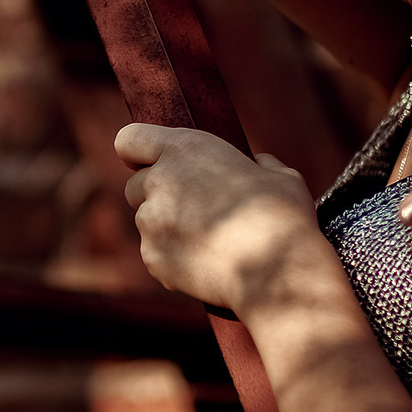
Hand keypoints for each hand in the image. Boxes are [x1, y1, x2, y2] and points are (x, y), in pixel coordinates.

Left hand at [115, 123, 321, 311]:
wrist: (277, 272)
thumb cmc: (282, 216)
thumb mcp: (279, 175)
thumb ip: (259, 165)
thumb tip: (259, 164)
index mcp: (185, 149)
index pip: (129, 139)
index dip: (138, 151)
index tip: (151, 162)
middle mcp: (159, 181)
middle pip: (135, 185)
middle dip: (157, 194)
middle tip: (194, 208)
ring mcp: (151, 222)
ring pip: (148, 222)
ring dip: (168, 228)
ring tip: (210, 240)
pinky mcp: (153, 258)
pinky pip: (156, 254)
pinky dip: (175, 258)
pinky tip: (208, 263)